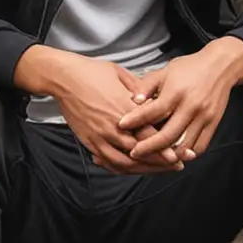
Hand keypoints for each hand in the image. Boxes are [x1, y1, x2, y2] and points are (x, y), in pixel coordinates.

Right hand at [15, 49, 185, 173]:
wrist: (64, 78)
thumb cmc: (93, 72)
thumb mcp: (122, 75)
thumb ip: (140, 91)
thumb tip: (155, 100)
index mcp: (125, 109)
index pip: (149, 134)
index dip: (165, 148)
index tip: (179, 155)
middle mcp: (113, 126)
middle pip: (141, 152)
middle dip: (160, 162)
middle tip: (176, 165)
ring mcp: (100, 136)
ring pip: (125, 162)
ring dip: (143, 169)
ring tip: (158, 170)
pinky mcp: (90, 141)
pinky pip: (108, 161)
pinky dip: (121, 168)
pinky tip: (132, 169)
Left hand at [117, 37, 242, 161]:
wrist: (221, 66)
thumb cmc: (190, 68)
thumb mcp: (165, 70)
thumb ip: (147, 85)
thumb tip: (133, 100)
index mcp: (177, 91)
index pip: (153, 111)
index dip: (136, 120)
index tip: (121, 126)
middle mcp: (191, 106)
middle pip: (168, 134)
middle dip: (148, 147)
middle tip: (133, 152)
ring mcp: (204, 116)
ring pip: (184, 144)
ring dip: (167, 154)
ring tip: (152, 158)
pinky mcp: (214, 123)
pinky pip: (200, 146)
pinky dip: (187, 153)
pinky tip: (175, 154)